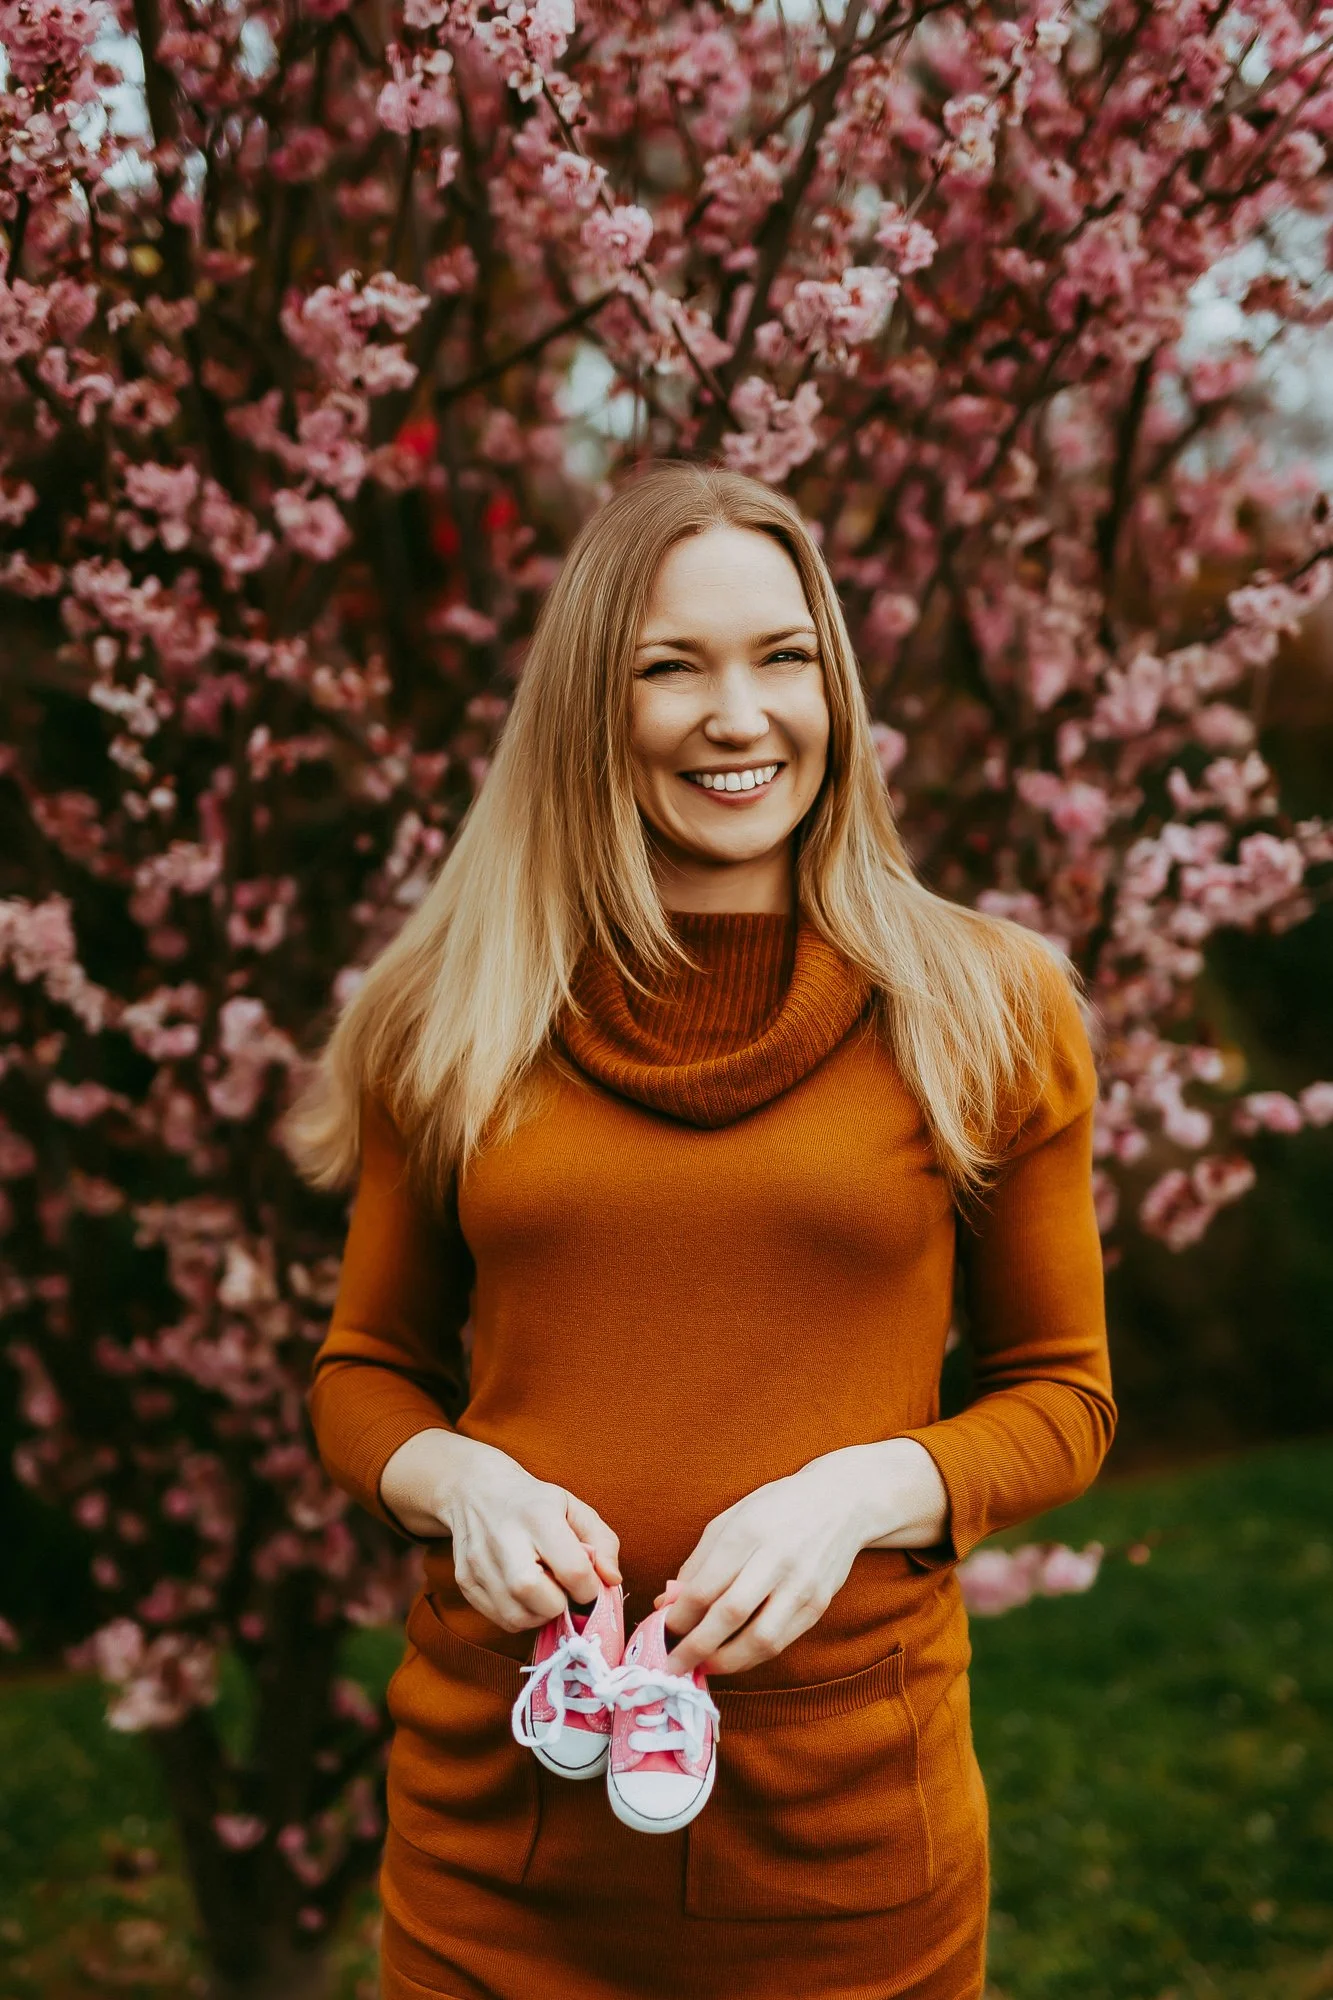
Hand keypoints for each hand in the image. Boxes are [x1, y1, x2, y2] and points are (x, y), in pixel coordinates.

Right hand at [379, 1428, 621, 1632]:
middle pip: (539, 1597)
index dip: (590, 1587)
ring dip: (540, 1614)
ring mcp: (479, 1562)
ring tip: (544, 1591)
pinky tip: (524, 1595)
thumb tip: (612, 1580)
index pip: (573, 1570)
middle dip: (561, 1604)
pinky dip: (520, 1616)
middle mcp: (504, 1539)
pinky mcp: (464, 1581)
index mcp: (538, 1516)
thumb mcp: (574, 1507)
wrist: (476, 1491)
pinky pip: (499, 1620)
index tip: (588, 1583)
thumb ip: (603, 1542)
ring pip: (517, 1617)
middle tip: (563, 1589)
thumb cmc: (533, 1502)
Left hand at [659, 1439, 950, 1675]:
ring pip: (760, 1639)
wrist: (840, 1503)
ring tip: (703, 1667)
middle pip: (730, 1615)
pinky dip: (753, 1657)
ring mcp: (802, 1585)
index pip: (705, 1587)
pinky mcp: (819, 1605)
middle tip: (672, 1664)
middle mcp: (777, 1559)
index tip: (662, 1630)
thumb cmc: (775, 1509)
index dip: (679, 1617)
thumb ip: (698, 1563)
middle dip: (696, 1647)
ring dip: (726, 1662)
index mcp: (748, 1532)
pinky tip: (734, 1658)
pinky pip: (782, 1642)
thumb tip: (667, 1605)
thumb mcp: (730, 1520)